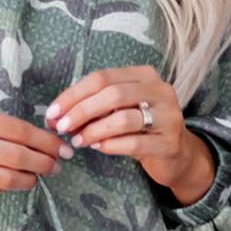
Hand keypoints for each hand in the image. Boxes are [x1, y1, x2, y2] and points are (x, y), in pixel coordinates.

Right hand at [0, 99, 72, 205]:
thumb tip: (25, 137)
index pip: (16, 129)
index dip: (43, 140)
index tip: (59, 145)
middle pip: (16, 155)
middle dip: (44, 162)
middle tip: (58, 164)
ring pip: (5, 177)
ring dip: (29, 179)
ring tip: (41, 176)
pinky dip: (6, 186)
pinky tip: (16, 182)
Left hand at [44, 65, 216, 205]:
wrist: (177, 154)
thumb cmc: (140, 128)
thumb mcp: (120, 109)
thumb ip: (94, 106)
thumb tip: (57, 114)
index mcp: (144, 75)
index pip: (102, 78)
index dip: (73, 94)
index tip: (53, 112)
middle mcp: (160, 91)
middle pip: (113, 94)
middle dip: (81, 111)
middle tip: (61, 127)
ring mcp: (168, 116)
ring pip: (123, 119)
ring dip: (93, 130)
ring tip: (78, 140)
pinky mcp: (169, 143)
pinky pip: (134, 143)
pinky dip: (110, 145)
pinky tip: (98, 147)